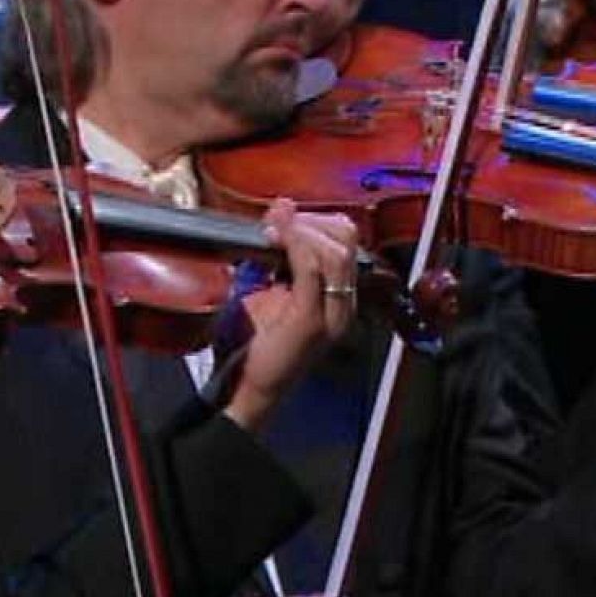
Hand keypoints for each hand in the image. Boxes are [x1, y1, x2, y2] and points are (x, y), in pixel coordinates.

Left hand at [222, 199, 357, 430]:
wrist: (249, 389)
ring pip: (333, 251)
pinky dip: (294, 245)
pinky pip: (312, 269)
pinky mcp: (311, 321)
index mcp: (339, 297)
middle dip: (310, 221)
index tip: (284, 216)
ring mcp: (332, 315)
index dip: (317, 219)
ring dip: (300, 231)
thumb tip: (282, 207)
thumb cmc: (258, 342)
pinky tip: (275, 240)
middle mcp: (344, 305)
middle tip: (277, 223)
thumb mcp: (270, 289)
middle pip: (345, 239)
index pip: (346, 239)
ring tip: (273, 231)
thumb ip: (280, 251)